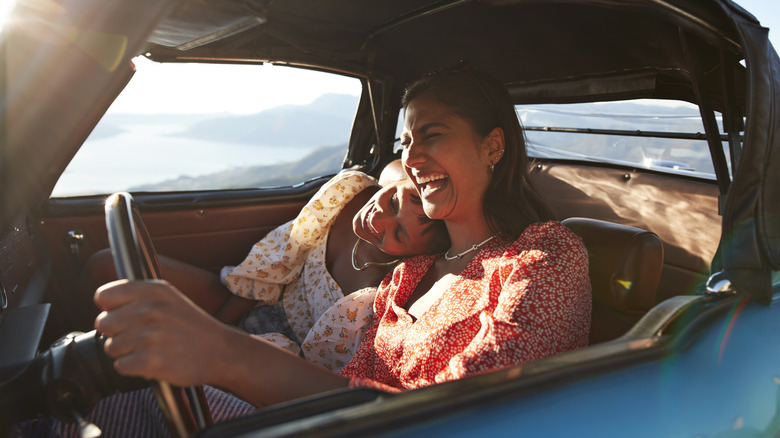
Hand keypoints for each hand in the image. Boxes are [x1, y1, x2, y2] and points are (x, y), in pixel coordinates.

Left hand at [94, 279, 234, 386]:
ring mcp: (150, 336)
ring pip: (110, 347)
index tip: (121, 315)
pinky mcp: (151, 361)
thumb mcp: (169, 297)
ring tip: (150, 348)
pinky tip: (152, 361)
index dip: (110, 308)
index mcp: (152, 290)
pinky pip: (120, 366)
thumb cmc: (191, 326)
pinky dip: (133, 368)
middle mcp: (149, 310)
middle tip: (138, 336)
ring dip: (126, 352)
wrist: (221, 351)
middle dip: (117, 332)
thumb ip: (138, 295)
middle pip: (103, 323)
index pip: (103, 296)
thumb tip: (103, 302)